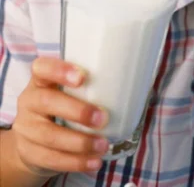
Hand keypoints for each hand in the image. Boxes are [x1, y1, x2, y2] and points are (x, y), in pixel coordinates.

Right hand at [11, 57, 108, 178]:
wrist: (32, 140)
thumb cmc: (60, 107)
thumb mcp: (65, 92)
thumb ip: (87, 86)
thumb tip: (130, 83)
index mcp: (40, 81)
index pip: (42, 68)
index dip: (59, 70)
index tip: (82, 77)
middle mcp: (29, 101)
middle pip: (46, 102)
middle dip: (77, 111)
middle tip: (103, 118)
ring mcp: (26, 128)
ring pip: (50, 136)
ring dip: (80, 142)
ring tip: (103, 145)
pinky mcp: (29, 152)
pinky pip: (51, 159)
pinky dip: (76, 162)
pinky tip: (94, 162)